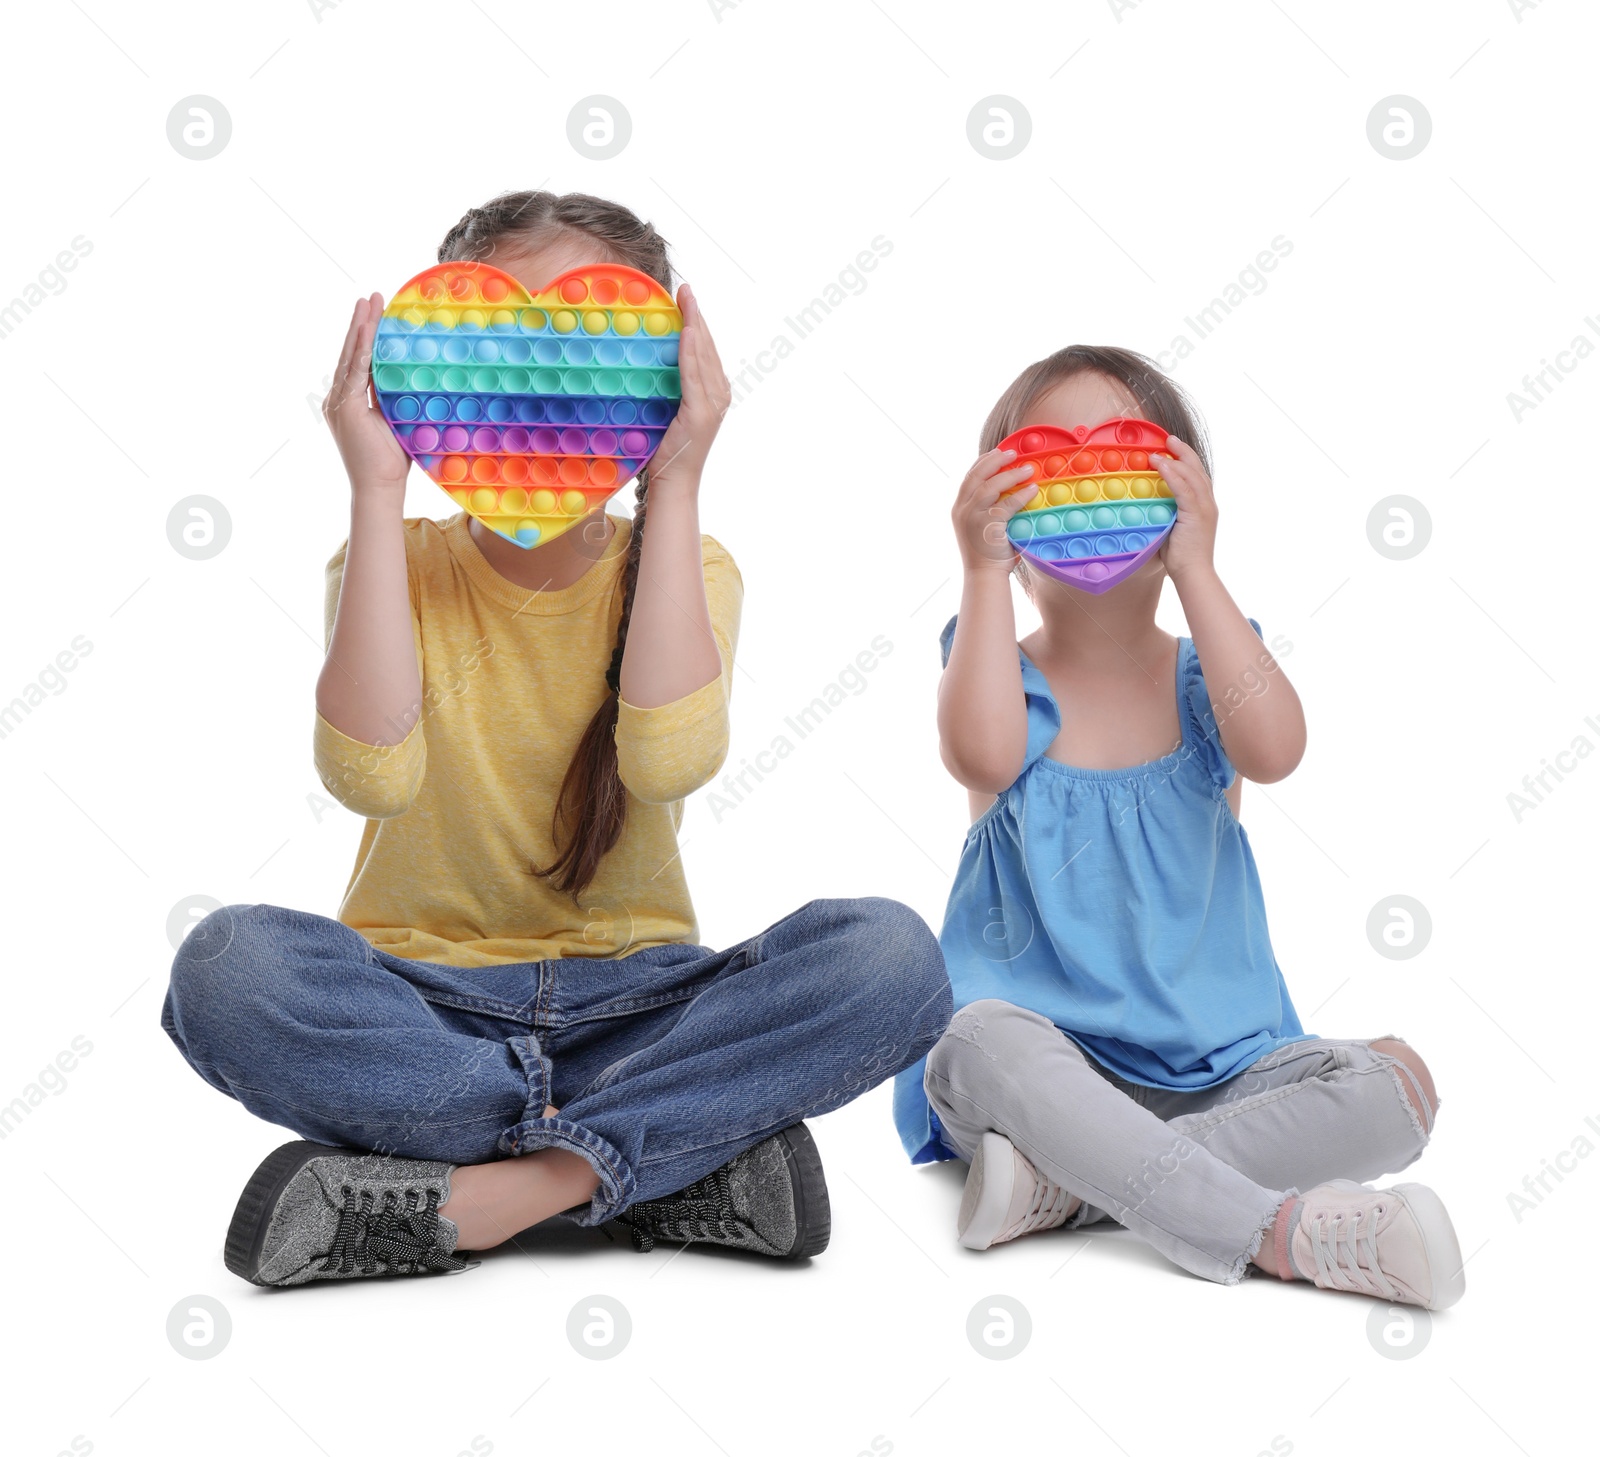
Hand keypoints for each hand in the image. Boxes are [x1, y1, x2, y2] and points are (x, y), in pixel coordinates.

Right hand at [324, 293, 410, 494]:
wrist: (381, 487)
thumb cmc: (395, 462)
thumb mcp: (400, 420)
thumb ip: (402, 399)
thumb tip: (425, 380)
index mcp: (351, 402)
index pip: (360, 361)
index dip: (368, 336)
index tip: (377, 313)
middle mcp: (340, 399)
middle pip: (351, 352)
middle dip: (362, 323)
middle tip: (372, 296)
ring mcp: (339, 403)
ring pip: (350, 356)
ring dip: (360, 328)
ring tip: (367, 302)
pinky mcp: (344, 408)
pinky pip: (353, 372)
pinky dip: (359, 349)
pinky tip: (365, 329)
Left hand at [647, 284, 729, 493]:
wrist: (673, 481)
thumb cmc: (666, 450)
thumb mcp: (667, 410)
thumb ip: (668, 387)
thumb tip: (649, 364)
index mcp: (714, 392)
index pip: (705, 350)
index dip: (696, 321)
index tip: (685, 297)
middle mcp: (719, 394)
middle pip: (707, 346)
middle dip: (696, 315)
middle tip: (685, 289)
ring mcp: (714, 403)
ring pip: (703, 355)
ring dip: (695, 324)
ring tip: (686, 300)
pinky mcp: (702, 412)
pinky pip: (695, 374)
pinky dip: (691, 351)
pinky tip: (686, 331)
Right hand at [952, 448, 1036, 571]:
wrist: (983, 577)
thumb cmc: (988, 554)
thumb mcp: (981, 526)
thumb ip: (989, 508)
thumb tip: (1010, 490)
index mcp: (959, 508)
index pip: (969, 476)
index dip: (984, 461)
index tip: (999, 452)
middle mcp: (962, 509)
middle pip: (977, 475)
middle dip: (996, 460)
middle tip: (1013, 453)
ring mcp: (972, 516)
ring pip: (990, 486)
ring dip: (1011, 474)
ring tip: (1028, 469)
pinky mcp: (986, 525)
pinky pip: (1006, 504)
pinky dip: (1021, 494)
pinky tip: (1032, 489)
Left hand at [1152, 434, 1217, 583]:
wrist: (1193, 574)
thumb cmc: (1180, 557)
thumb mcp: (1171, 529)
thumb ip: (1165, 514)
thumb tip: (1147, 505)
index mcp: (1204, 505)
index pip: (1197, 476)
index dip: (1185, 460)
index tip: (1171, 449)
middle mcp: (1208, 503)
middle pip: (1197, 469)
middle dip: (1183, 451)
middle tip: (1168, 439)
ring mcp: (1205, 508)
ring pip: (1192, 475)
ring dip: (1175, 459)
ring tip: (1161, 449)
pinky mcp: (1197, 515)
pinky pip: (1184, 489)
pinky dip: (1173, 475)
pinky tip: (1162, 466)